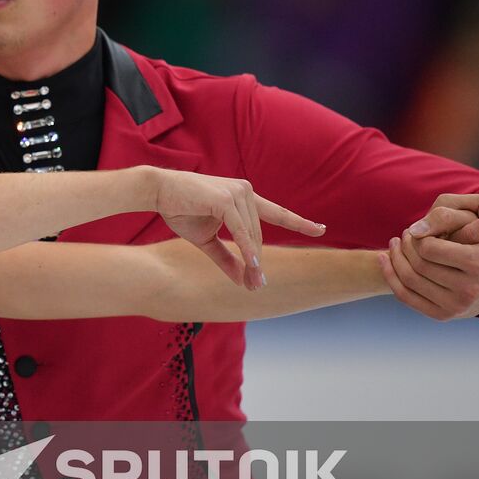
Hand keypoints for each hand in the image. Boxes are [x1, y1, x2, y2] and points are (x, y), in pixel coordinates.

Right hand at [150, 168, 325, 289]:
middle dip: (257, 263)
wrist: (158, 192)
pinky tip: (253, 265)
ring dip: (253, 262)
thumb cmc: (181, 210)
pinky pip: (240, 231)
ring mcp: (237, 193)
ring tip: (253, 284)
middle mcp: (245, 192)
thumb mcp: (206, 239)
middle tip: (256, 287)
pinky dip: (247, 249)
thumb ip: (227, 257)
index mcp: (244, 198)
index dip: (299, 222)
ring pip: (252, 236)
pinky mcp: (225, 200)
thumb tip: (244, 278)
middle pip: (259, 236)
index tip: (321, 229)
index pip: (277, 212)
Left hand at [377, 194, 478, 320]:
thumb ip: (449, 220)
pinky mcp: (442, 316)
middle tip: (403, 235)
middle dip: (405, 246)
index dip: (417, 237)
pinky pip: (405, 296)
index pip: (430, 248)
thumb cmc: (478, 250)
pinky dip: (390, 276)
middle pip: (418, 264)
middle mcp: (470, 288)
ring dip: (394, 258)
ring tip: (394, 244)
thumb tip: (416, 228)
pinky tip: (385, 259)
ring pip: (409, 280)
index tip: (414, 229)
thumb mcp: (474, 230)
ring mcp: (455, 306)